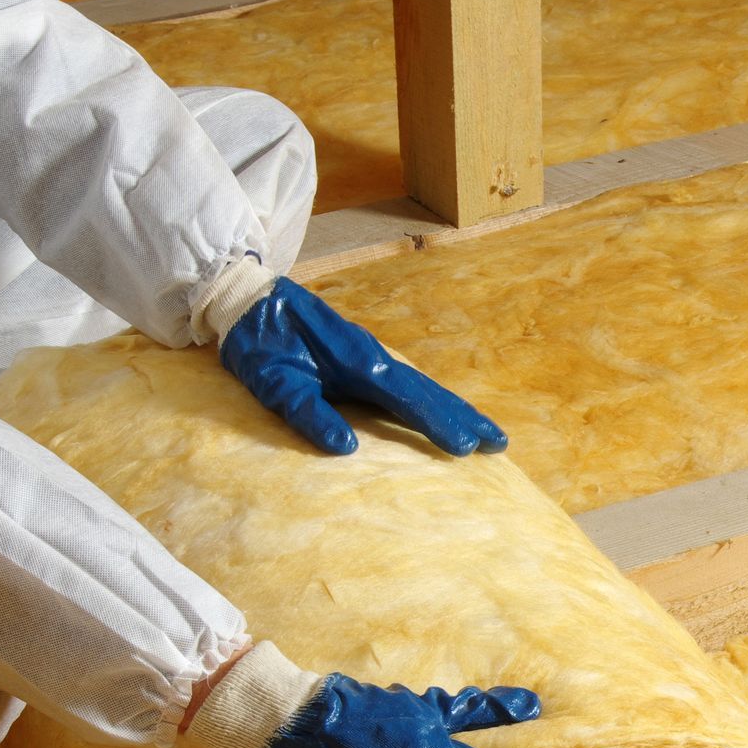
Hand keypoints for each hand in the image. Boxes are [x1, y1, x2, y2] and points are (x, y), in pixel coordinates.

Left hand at [219, 276, 506, 456]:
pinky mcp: (362, 355)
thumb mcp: (272, 383)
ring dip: (454, 408)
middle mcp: (372, 356)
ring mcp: (370, 354)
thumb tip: (347, 448)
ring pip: (422, 385)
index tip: (466, 447)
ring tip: (485, 431)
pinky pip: (407, 381)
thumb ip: (307, 413)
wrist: (249, 298)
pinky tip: (441, 409)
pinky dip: (432, 398)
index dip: (437, 424)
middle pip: (428, 392)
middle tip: (498, 444)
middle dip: (463, 418)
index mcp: (357, 363)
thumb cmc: (258, 343)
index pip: (407, 400)